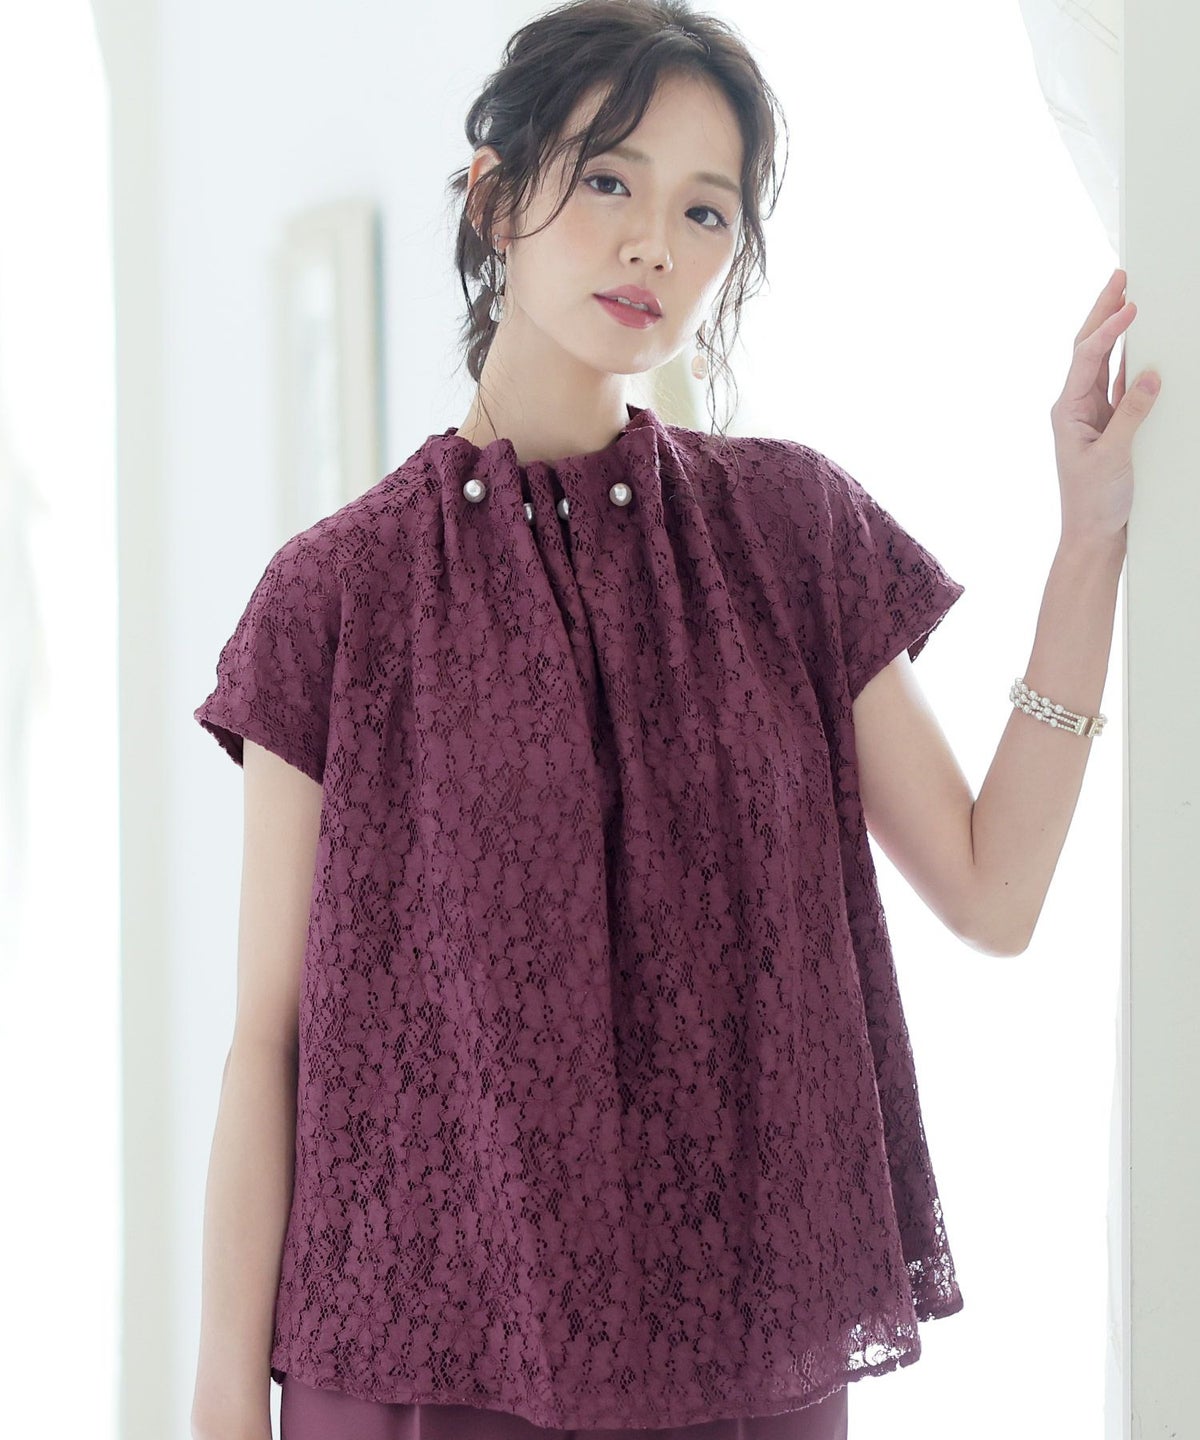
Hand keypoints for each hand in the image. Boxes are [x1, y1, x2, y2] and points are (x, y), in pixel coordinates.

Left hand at [1050, 267, 1160, 547]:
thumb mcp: (1114, 457)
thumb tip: (1148, 376)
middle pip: (1089, 349)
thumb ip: (1132, 415)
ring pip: (1104, 361)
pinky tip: (1140, 341)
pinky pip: (1119, 382)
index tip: (1130, 304)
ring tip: (1130, 296)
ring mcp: (1092, 413)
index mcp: (1066, 410)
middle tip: (1120, 277)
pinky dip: (1130, 359)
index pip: (1087, 357)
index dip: (1109, 329)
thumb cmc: (1094, 502)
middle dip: (1104, 312)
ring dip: (1116, 329)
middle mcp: (1075, 406)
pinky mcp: (1109, 423)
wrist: (1092, 535)